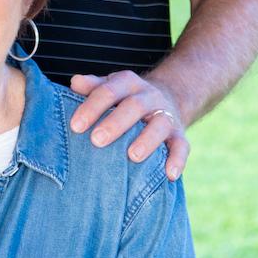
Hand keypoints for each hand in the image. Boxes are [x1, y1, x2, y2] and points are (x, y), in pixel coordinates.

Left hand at [68, 71, 188, 179]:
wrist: (167, 98)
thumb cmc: (126, 98)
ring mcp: (166, 115)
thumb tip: (75, 82)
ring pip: (160, 125)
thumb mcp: (111, 87)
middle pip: (134, 106)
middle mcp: (149, 96)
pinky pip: (182, 146)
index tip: (76, 126)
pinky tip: (169, 175)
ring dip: (147, 140)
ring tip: (132, 156)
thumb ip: (93, 87)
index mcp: (128, 83)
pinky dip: (177, 160)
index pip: (109, 91)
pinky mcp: (179, 134)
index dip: (92, 107)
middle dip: (116, 123)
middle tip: (97, 140)